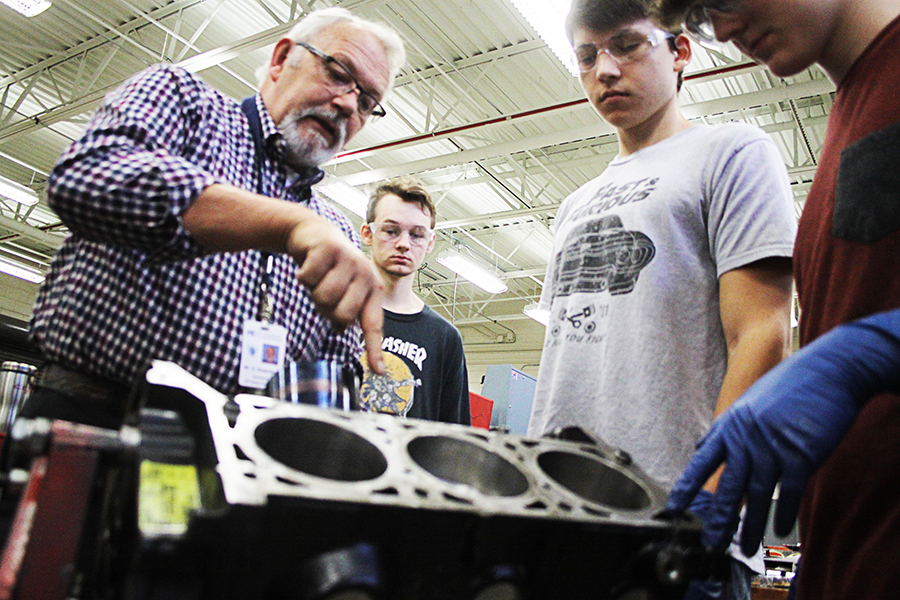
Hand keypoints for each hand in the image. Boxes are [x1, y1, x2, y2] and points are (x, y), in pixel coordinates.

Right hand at [285, 216, 385, 373]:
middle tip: (324, 293)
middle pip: (342, 315)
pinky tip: (309, 263)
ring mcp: (349, 259)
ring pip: (324, 297)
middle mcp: (365, 274)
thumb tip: (341, 331)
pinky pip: (309, 277)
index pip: (373, 324)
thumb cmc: (328, 267)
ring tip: (318, 278)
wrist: (312, 233)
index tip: (378, 370)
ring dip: (313, 290)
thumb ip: (344, 309)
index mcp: (371, 289)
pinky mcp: (330, 248)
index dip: (374, 348)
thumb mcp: (342, 289)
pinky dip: (303, 274)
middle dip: (326, 309)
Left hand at [666, 309, 899, 554]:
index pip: (702, 462)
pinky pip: (787, 490)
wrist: (825, 371)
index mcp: (730, 426)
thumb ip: (724, 429)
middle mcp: (746, 439)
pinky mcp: (799, 453)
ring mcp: (772, 446)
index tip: (674, 506)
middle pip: (728, 486)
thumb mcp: (747, 403)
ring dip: (750, 524)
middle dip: (718, 518)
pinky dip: (783, 512)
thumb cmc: (788, 387)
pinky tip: (778, 529)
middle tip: (711, 541)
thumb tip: (702, 446)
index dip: (688, 486)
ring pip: (756, 494)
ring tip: (744, 546)